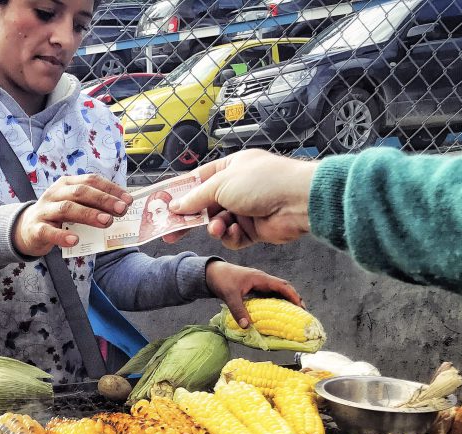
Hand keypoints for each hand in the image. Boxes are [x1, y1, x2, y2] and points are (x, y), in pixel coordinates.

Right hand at [13, 174, 132, 256]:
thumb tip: (121, 209)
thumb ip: (92, 205)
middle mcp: (55, 193)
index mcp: (66, 184)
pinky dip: (62, 236)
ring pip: (67, 209)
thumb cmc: (56, 217)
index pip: (91, 181)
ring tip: (106, 222)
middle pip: (80, 192)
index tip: (128, 200)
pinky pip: (49, 231)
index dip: (110, 189)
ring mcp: (44, 210)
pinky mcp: (36, 229)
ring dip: (88, 215)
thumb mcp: (73, 205)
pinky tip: (75, 240)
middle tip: (121, 210)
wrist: (25, 230)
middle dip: (103, 200)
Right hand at [163, 150, 316, 249]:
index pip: (199, 180)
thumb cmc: (264, 182)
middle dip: (189, 218)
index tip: (163, 206)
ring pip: (217, 223)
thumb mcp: (221, 184)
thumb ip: (196, 197)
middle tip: (170, 232)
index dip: (181, 194)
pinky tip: (232, 232)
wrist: (298, 202)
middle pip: (205, 205)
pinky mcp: (254, 229)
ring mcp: (246, 208)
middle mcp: (238, 187)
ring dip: (214, 227)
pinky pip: (233, 237)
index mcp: (231, 167)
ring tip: (217, 228)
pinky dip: (230, 236)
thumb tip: (176, 206)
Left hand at [204, 260, 302, 328]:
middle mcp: (262, 280)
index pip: (282, 286)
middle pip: (283, 288)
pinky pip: (268, 295)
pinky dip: (275, 302)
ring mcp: (259, 284)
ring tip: (293, 314)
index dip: (293, 295)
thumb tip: (246, 326)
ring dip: (285, 300)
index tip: (301, 306)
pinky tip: (276, 312)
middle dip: (293, 298)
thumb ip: (238, 310)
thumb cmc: (222, 280)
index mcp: (260, 278)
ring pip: (276, 291)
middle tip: (302, 312)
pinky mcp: (254, 288)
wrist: (212, 272)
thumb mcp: (230, 296)